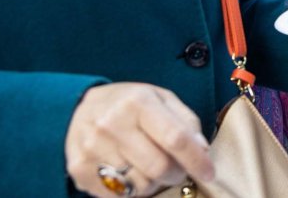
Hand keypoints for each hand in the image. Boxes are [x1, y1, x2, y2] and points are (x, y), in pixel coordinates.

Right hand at [66, 82, 213, 197]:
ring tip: (150, 168)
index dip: (196, 159)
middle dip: (176, 174)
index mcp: (137, 102)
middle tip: (177, 170)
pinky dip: (132, 190)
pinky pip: (118, 195)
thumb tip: (202, 150)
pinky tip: (131, 174)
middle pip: (158, 166)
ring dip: (154, 183)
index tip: (209, 171)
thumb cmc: (129, 105)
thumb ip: (185, 121)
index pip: (175, 137)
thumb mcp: (160, 99)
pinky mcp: (80, 170)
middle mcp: (112, 123)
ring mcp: (93, 148)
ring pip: (140, 185)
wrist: (78, 109)